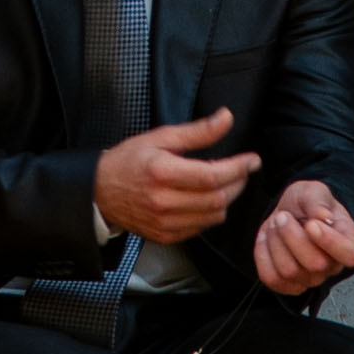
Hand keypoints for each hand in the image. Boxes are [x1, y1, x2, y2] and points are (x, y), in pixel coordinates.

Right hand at [93, 109, 260, 242]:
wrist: (100, 191)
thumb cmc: (130, 160)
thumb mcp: (161, 137)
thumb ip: (198, 131)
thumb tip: (226, 118)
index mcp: (162, 172)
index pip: (212, 176)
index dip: (238, 168)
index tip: (252, 160)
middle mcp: (164, 201)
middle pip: (218, 198)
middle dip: (238, 182)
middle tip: (242, 170)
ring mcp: (165, 222)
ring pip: (214, 216)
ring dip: (228, 199)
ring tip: (227, 183)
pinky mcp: (166, 235)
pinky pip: (201, 228)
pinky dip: (211, 213)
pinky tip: (208, 199)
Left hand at [254, 177, 353, 293]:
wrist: (289, 212)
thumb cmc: (307, 204)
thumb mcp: (313, 191)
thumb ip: (318, 201)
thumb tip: (323, 216)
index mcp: (349, 243)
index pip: (350, 255)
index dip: (330, 242)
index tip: (311, 224)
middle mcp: (332, 266)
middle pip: (314, 264)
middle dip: (292, 235)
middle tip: (283, 216)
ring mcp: (310, 279)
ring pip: (289, 271)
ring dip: (275, 242)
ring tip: (277, 224)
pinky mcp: (287, 284)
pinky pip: (271, 278)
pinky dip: (263, 254)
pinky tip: (268, 239)